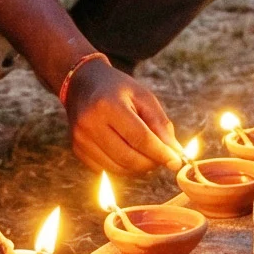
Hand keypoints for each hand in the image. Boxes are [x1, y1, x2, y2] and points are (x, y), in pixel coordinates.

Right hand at [65, 58, 182, 174]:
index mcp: (108, 105)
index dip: (160, 153)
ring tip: (148, 155)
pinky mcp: (77, 149)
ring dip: (138, 168)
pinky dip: (122, 167)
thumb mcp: (143, 97)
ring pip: (117, 168)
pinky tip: (128, 152)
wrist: (83, 83)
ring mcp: (81, 138)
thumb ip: (160, 124)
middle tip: (163, 158)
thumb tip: (175, 154)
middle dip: (151, 163)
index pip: (139, 138)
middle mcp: (90, 123)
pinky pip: (106, 169)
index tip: (176, 162)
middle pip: (128, 157)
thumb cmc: (118, 89)